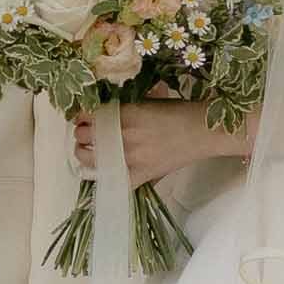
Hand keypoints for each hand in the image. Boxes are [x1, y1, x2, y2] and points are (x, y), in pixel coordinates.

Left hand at [75, 100, 240, 187]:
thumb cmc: (178, 112)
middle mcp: (124, 137)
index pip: (88, 116)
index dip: (81, 116)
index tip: (83, 117)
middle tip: (85, 132)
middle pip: (85, 137)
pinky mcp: (141, 175)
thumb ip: (123, 107)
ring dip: (83, 154)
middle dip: (81, 133)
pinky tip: (103, 172)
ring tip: (86, 151)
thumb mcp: (147, 100)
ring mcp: (131, 159)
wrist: (202, 131)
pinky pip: (114, 182)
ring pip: (90, 160)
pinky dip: (105, 179)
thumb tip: (100, 111)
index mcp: (125, 114)